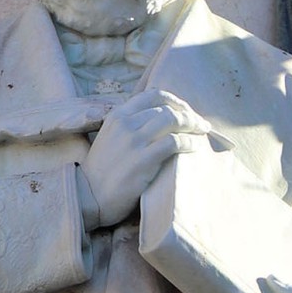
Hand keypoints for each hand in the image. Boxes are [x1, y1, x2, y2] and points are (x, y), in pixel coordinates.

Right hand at [78, 89, 209, 228]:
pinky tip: (194, 147)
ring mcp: (133, 141)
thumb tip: (160, 119)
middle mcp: (125, 123)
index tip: (187, 110)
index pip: (153, 95)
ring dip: (193, 125)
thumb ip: (130, 126)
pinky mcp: (142, 160)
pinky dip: (189, 142)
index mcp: (117, 115)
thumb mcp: (110, 138)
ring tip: (202, 133)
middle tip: (201, 125)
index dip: (175, 100)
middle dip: (189, 114)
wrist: (88, 197)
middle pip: (167, 108)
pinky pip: (174, 143)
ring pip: (172, 121)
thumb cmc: (102, 172)